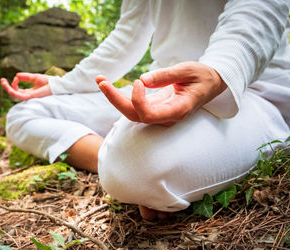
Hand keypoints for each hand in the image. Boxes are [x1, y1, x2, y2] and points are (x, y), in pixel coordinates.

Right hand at [0, 72, 51, 100]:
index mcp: (29, 92)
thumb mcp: (35, 77)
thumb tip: (16, 75)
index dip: (14, 84)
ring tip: (3, 82)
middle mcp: (28, 96)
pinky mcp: (31, 97)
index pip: (17, 90)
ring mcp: (29, 97)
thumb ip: (26, 77)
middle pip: (13, 94)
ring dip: (8, 89)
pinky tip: (11, 86)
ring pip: (14, 96)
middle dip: (6, 87)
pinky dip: (14, 91)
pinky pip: (20, 96)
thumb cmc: (48, 82)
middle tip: (1, 80)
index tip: (17, 77)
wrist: (56, 85)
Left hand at [96, 62, 226, 125]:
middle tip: (101, 81)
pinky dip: (119, 95)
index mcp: (177, 110)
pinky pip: (133, 106)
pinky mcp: (153, 107)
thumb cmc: (202, 76)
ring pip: (130, 112)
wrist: (210, 84)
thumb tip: (142, 80)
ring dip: (113, 97)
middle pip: (134, 115)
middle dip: (115, 99)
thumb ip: (165, 76)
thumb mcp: (187, 70)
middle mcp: (165, 117)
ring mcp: (158, 114)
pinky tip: (106, 84)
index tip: (137, 81)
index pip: (149, 115)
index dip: (138, 101)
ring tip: (100, 79)